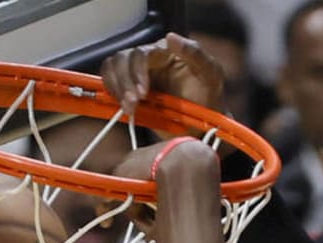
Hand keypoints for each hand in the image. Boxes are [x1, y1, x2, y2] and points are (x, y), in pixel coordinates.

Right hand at [101, 33, 225, 117]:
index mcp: (164, 52)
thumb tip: (170, 37)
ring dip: (116, 88)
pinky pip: (111, 85)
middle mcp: (148, 61)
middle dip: (124, 82)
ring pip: (112, 70)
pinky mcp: (130, 92)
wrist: (205, 125)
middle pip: (121, 60)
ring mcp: (137, 76)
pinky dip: (112, 95)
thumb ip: (195, 53)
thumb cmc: (210, 98)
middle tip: (134, 103)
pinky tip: (125, 108)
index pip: (141, 53)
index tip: (143, 93)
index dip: (137, 71)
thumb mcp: (211, 74)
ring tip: (130, 108)